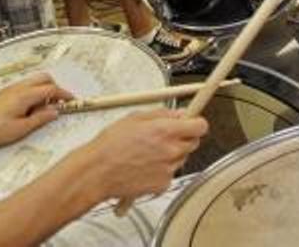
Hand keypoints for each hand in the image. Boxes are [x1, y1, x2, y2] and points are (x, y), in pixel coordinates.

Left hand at [0, 73, 72, 148]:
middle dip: (55, 88)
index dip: (64, 94)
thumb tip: (54, 112)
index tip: (71, 101)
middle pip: (44, 78)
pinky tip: (29, 110)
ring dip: (43, 91)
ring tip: (42, 111)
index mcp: (24, 95)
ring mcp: (11, 89)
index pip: (51, 88)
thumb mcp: (21, 129)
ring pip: (34, 81)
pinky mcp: (5, 93)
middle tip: (58, 104)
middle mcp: (18, 88)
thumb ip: (40, 118)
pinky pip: (25, 87)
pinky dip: (33, 94)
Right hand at [81, 110, 207, 199]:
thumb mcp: (134, 117)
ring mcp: (168, 169)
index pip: (200, 126)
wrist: (98, 172)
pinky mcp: (163, 185)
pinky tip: (145, 165)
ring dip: (171, 153)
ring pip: (181, 158)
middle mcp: (171, 151)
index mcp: (165, 131)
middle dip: (183, 137)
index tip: (192, 121)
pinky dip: (162, 169)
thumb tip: (179, 114)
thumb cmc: (110, 146)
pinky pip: (170, 173)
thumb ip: (162, 114)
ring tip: (148, 152)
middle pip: (194, 142)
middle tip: (166, 136)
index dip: (196, 122)